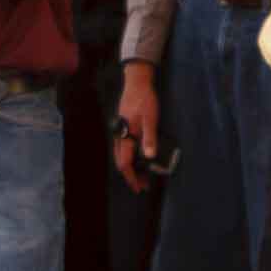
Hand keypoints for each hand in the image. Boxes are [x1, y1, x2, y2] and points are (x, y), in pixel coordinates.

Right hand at [114, 61, 161, 190]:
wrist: (136, 83)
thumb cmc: (144, 100)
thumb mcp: (150, 118)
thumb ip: (149, 137)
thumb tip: (150, 156)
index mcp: (126, 135)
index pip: (125, 163)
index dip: (132, 177)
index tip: (140, 187)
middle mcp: (120, 135)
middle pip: (121, 161)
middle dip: (132, 175)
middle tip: (142, 186)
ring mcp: (120, 131)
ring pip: (121, 155)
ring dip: (131, 167)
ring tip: (142, 175)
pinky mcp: (123, 127)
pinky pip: (123, 147)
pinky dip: (130, 157)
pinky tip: (139, 157)